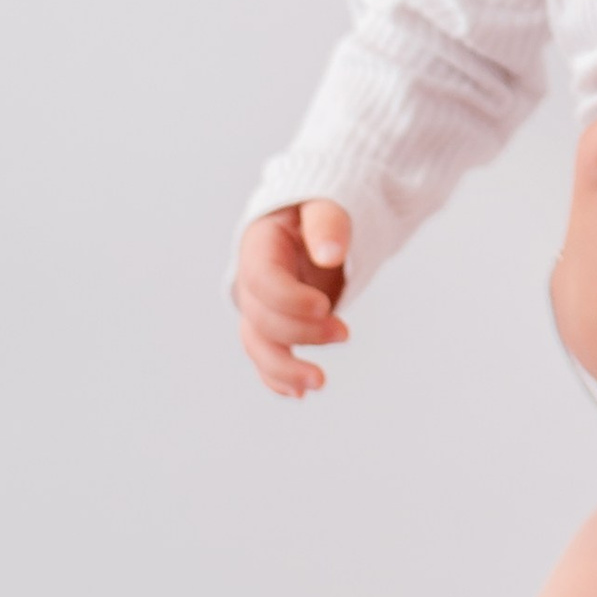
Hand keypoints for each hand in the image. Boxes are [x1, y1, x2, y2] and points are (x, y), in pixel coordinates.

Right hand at [236, 201, 353, 399]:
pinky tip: (299, 393)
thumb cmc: (322, 209)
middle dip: (300, 332)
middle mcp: (252, 280)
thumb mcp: (327, 203)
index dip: (289, 299)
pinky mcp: (273, 325)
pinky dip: (277, 378)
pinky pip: (266, 357)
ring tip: (319, 382)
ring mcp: (260, 305)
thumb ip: (327, 224)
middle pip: (261, 318)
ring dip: (284, 369)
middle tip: (345, 333)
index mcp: (259, 245)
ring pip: (258, 345)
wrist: (317, 221)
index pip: (262, 280)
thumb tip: (330, 255)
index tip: (325, 306)